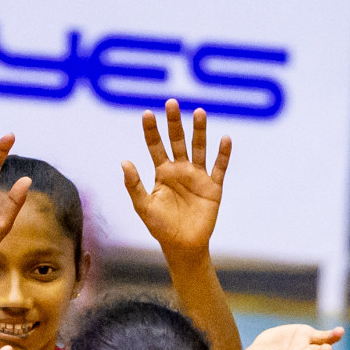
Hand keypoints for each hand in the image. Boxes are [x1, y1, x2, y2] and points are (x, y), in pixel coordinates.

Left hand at [122, 100, 230, 252]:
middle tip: (172, 103)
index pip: (155, 146)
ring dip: (199, 131)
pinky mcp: (213, 187)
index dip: (151, 131)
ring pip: (198, 148)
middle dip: (174, 123)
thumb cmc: (160, 227)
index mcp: (162, 173)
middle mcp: (180, 170)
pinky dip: (223, 154)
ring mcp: (197, 177)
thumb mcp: (143, 206)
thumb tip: (124, 162)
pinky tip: (225, 138)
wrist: (182, 246)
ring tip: (199, 112)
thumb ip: (134, 185)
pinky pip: (219, 167)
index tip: (147, 113)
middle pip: (177, 141)